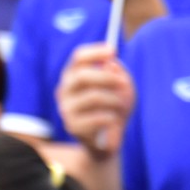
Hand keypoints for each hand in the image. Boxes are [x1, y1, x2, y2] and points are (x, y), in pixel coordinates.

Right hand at [55, 44, 134, 159]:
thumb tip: (110, 65)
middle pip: (82, 75)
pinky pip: (97, 117)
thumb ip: (118, 73)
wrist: (107, 139)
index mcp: (74, 76)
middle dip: (108, 77)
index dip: (95, 52)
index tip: (113, 50)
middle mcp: (64, 90)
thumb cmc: (113, 108)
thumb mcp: (121, 87)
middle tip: (125, 83)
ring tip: (122, 107)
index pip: (78, 57)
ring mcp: (65, 108)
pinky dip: (112, 117)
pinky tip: (115, 121)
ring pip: (93, 96)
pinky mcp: (72, 126)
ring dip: (115, 100)